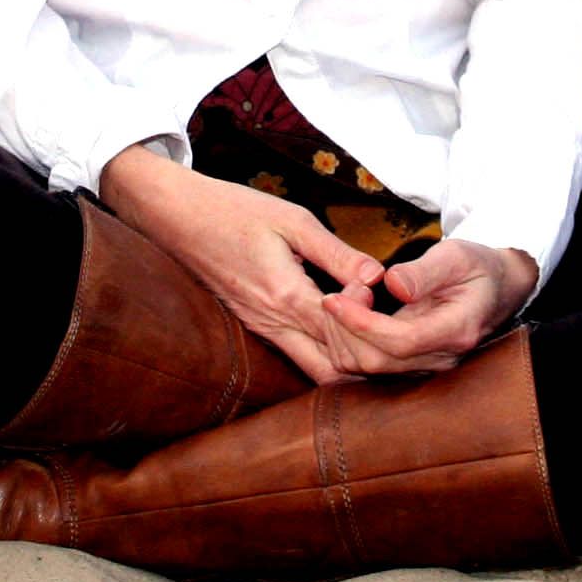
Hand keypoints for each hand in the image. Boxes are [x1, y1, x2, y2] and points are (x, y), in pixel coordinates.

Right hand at [98, 143, 384, 384]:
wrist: (178, 218)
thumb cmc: (236, 211)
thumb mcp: (293, 221)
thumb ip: (337, 254)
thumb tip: (379, 278)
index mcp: (285, 295)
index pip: (343, 335)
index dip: (376, 328)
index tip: (393, 302)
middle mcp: (273, 323)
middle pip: (331, 371)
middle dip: (370, 364)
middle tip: (403, 344)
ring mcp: (262, 329)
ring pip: (315, 371)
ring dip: (352, 364)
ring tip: (387, 344)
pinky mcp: (256, 326)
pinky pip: (298, 356)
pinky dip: (329, 355)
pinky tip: (351, 338)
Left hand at [315, 237, 537, 376]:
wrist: (497, 289)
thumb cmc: (477, 267)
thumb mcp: (456, 255)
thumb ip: (424, 271)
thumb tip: (392, 284)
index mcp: (456, 330)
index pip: (400, 341)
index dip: (361, 323)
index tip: (333, 298)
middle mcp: (441, 359)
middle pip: (377, 362)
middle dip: (345, 327)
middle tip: (340, 290)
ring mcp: (426, 367)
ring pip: (368, 370)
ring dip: (343, 336)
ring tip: (348, 298)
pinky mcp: (412, 366)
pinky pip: (369, 367)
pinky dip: (348, 344)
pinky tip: (348, 316)